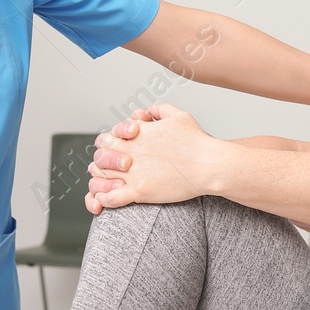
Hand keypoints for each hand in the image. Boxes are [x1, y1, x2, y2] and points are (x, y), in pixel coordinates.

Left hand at [85, 104, 216, 212]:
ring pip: (101, 177)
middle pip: (100, 157)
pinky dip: (104, 199)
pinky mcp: (140, 191)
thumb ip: (160, 110)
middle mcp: (130, 151)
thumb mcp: (179, 116)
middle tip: (109, 169)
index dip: (107, 146)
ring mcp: (133, 172)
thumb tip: (149, 112)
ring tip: (105, 185)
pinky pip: (111, 197)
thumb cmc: (197, 141)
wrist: (209, 165)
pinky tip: (107, 199)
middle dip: (102, 163)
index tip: (115, 152)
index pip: (106, 138)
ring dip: (100, 181)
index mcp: (136, 134)